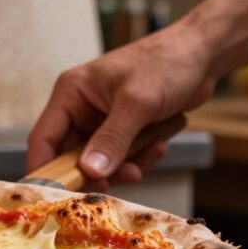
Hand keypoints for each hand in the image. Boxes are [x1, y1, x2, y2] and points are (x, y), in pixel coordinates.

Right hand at [27, 28, 216, 189]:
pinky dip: (139, 158)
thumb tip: (90, 172)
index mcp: (71, 92)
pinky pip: (121, 156)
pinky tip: (159, 146)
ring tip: (147, 159)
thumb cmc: (167, 63)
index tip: (58, 195)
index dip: (46, 170)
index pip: (43, 138)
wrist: (204, 53)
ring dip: (123, 166)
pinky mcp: (123, 127)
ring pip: (98, 160)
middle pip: (71, 156)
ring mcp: (102, 118)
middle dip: (95, 171)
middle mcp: (81, 107)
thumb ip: (112, 139)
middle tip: (115, 183)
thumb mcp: (137, 103)